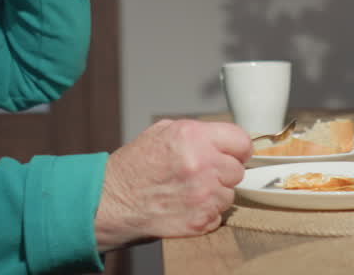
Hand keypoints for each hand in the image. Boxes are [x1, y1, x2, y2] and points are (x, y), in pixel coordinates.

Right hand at [93, 120, 251, 249]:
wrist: (112, 201)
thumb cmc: (133, 167)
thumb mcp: (160, 132)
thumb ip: (195, 132)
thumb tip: (220, 137)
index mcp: (192, 137)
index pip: (241, 141)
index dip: (237, 148)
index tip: (233, 154)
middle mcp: (201, 164)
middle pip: (237, 170)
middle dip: (223, 172)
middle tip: (203, 174)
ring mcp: (202, 195)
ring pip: (229, 195)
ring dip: (215, 194)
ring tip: (189, 191)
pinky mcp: (200, 220)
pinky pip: (218, 215)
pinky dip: (206, 213)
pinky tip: (185, 206)